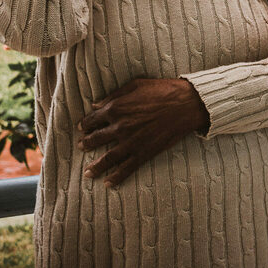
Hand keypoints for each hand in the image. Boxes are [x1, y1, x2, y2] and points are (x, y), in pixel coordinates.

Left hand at [77, 78, 209, 186]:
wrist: (186, 104)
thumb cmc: (163, 90)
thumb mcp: (136, 84)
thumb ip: (114, 95)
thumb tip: (96, 104)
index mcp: (116, 108)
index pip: (92, 119)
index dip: (85, 124)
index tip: (82, 128)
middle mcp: (119, 127)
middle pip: (96, 139)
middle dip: (87, 144)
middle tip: (82, 147)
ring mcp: (131, 142)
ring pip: (108, 158)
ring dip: (96, 166)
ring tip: (88, 172)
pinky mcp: (144, 152)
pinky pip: (127, 168)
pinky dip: (116, 177)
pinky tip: (108, 183)